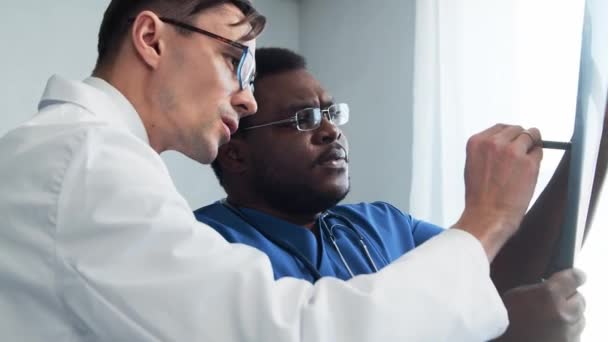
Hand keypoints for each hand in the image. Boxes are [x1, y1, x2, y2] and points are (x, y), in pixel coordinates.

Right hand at [454, 124, 542, 259]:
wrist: (487, 215)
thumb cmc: (480, 196)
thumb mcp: (474, 165)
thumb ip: (487, 150)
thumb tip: (507, 142)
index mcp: (477, 142)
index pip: (500, 127)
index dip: (509, 136)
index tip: (513, 142)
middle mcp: (494, 143)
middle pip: (517, 129)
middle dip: (521, 139)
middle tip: (521, 154)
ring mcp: (513, 151)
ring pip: (531, 136)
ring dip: (531, 147)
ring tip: (523, 165)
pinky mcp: (529, 162)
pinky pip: (539, 152)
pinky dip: (537, 159)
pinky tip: (527, 172)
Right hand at [494, 268, 586, 341]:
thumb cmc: (505, 324)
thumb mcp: (514, 296)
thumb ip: (536, 287)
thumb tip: (551, 283)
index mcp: (548, 295)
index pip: (574, 278)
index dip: (574, 276)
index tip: (574, 276)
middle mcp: (564, 313)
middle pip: (579, 298)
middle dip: (568, 298)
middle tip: (552, 302)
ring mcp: (570, 332)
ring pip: (579, 317)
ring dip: (569, 315)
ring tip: (550, 319)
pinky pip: (575, 333)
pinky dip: (567, 331)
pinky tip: (551, 331)